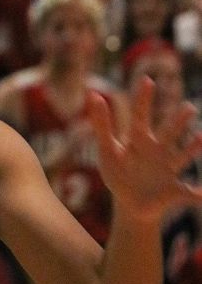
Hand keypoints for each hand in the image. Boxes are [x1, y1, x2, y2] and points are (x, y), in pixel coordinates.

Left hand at [88, 77, 201, 222]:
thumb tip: (92, 93)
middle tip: (188, 108)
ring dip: (192, 148)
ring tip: (201, 137)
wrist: (131, 204)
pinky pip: (190, 194)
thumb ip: (101, 125)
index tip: (146, 79)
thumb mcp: (107, 151)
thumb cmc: (119, 174)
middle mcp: (158, 151)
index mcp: (140, 141)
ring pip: (182, 157)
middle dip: (177, 123)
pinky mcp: (175, 191)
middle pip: (168, 134)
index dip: (142, 99)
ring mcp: (169, 170)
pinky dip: (198, 195)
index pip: (140, 117)